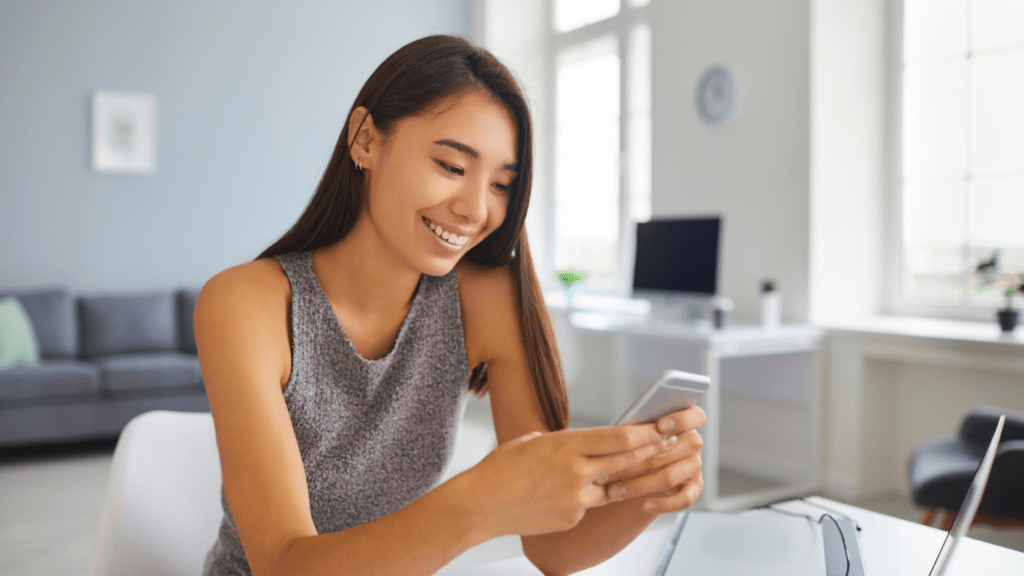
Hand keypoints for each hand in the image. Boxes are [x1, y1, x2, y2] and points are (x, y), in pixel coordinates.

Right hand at [459, 424, 672, 536]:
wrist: (481, 504)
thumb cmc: (501, 468)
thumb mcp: (534, 441)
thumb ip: (565, 443)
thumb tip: (585, 443)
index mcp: (567, 444)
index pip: (619, 438)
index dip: (646, 434)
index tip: (662, 428)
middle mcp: (576, 471)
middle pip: (627, 461)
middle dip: (651, 453)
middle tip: (669, 445)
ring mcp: (576, 498)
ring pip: (614, 486)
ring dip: (625, 478)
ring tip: (637, 470)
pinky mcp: (572, 517)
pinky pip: (591, 505)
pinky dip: (590, 498)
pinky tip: (575, 493)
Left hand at [595, 405, 705, 514]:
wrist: (635, 475)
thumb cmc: (631, 447)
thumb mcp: (632, 434)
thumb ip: (636, 429)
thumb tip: (622, 430)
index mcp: (682, 422)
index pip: (696, 415)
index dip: (681, 420)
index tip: (659, 426)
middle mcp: (692, 442)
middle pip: (673, 449)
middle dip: (638, 460)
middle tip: (612, 469)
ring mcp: (695, 465)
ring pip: (670, 475)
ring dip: (640, 485)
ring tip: (615, 491)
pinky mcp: (694, 488)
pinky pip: (684, 499)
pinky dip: (663, 504)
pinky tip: (645, 505)